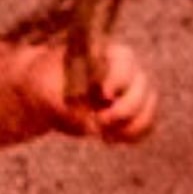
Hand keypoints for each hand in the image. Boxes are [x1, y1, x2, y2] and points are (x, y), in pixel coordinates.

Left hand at [28, 40, 157, 142]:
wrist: (46, 95)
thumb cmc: (45, 85)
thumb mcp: (47, 91)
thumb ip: (66, 105)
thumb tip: (91, 125)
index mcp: (105, 54)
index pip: (125, 63)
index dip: (119, 80)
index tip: (103, 95)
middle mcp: (125, 71)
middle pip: (142, 87)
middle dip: (124, 109)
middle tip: (100, 122)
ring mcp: (131, 92)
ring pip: (147, 109)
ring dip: (130, 126)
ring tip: (104, 135)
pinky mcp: (131, 113)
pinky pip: (145, 125)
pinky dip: (132, 135)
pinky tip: (108, 139)